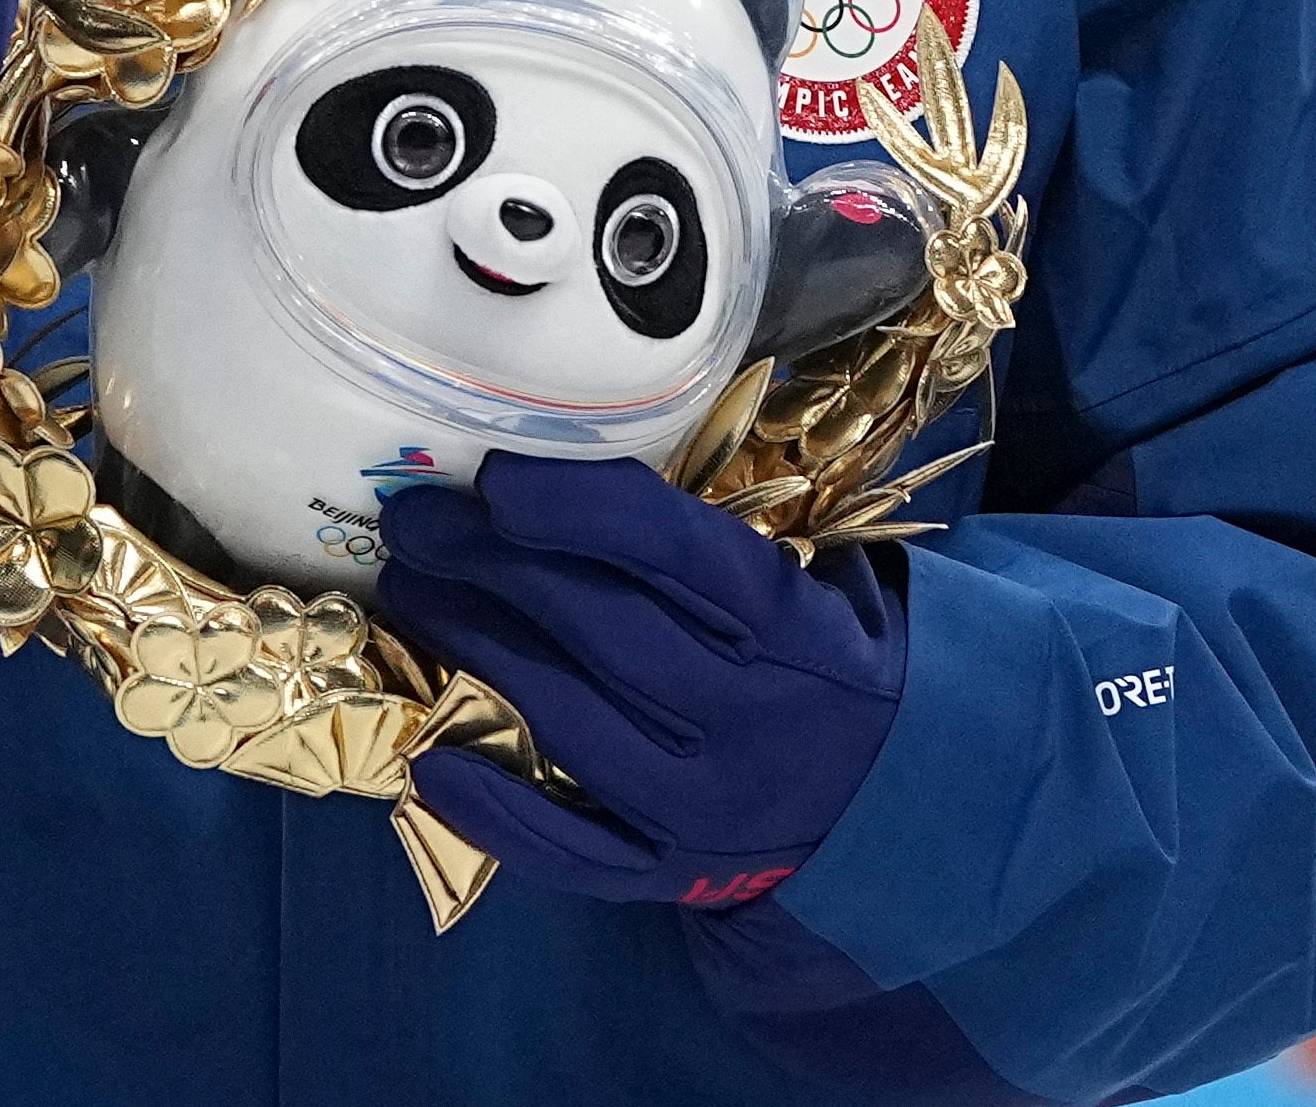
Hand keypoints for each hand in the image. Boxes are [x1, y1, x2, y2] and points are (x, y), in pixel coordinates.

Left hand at [381, 450, 905, 908]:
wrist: (904, 804)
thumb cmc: (837, 661)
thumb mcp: (829, 583)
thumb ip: (736, 536)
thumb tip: (610, 443)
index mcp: (798, 631)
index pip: (682, 557)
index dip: (585, 511)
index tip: (499, 475)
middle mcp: (751, 720)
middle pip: (603, 630)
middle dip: (495, 564)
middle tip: (418, 520)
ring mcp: (708, 806)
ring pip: (570, 722)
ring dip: (475, 650)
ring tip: (411, 592)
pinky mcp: (674, 872)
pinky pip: (570, 850)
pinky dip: (493, 808)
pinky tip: (427, 753)